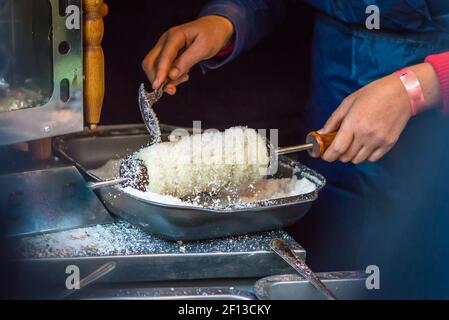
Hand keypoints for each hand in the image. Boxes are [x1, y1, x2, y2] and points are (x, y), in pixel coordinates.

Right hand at [142, 16, 233, 94]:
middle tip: (172, 89)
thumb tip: (171, 75)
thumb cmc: (210, 35)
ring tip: (185, 77)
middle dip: (158, 78)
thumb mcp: (204, 48)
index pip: (163, 56)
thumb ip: (187, 61)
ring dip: (165, 79)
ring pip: (154, 68)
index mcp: (174, 36)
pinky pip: (162, 69)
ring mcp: (165, 47)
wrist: (214, 28)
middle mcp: (165, 41)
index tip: (157, 86)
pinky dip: (169, 76)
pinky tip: (183, 74)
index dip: (160, 72)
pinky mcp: (167, 54)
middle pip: (150, 62)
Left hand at [318, 63, 440, 163]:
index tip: (324, 155)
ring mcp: (379, 140)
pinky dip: (365, 155)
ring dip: (351, 155)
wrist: (402, 92)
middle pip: (346, 157)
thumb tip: (321, 133)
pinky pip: (372, 159)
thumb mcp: (348, 102)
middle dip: (338, 154)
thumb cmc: (374, 94)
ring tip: (352, 144)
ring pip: (358, 160)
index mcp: (354, 123)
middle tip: (338, 146)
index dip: (328, 155)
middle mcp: (366, 134)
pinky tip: (365, 145)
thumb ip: (333, 120)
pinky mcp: (389, 143)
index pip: (337, 149)